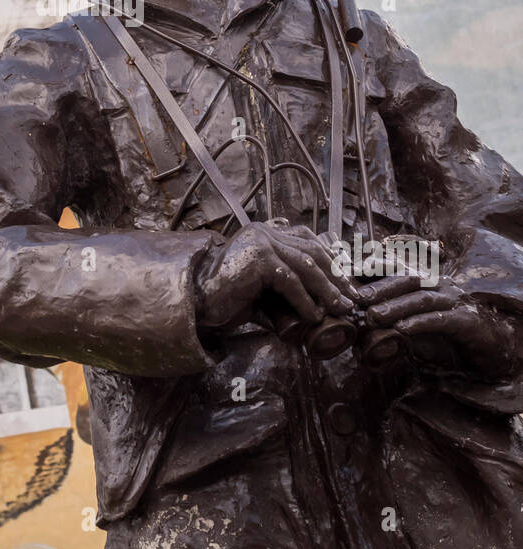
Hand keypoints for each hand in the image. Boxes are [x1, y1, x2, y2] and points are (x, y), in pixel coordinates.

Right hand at [195, 220, 359, 331]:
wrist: (197, 302)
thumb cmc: (227, 298)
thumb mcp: (264, 288)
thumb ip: (286, 288)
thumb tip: (317, 307)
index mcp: (265, 233)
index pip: (308, 241)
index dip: (331, 261)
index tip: (345, 284)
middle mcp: (264, 232)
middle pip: (312, 251)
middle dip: (336, 277)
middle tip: (351, 299)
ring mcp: (261, 242)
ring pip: (306, 266)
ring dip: (327, 290)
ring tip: (340, 309)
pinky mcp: (259, 258)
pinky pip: (291, 281)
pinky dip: (306, 301)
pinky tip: (313, 316)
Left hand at [358, 271, 516, 379]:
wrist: (486, 349)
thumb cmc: (445, 335)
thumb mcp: (414, 323)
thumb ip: (391, 318)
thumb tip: (357, 321)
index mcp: (424, 281)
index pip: (396, 267)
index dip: (373, 266)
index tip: (348, 272)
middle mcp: (438, 285)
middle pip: (406, 279)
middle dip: (379, 286)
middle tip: (356, 298)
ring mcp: (453, 300)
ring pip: (421, 298)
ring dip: (394, 306)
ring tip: (372, 316)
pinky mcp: (465, 320)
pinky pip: (440, 319)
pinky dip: (419, 323)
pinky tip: (402, 330)